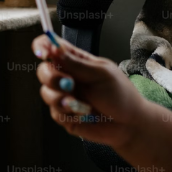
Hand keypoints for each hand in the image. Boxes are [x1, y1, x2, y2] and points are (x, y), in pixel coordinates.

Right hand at [32, 34, 149, 148]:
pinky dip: (69, 114)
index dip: (41, 46)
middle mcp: (65, 76)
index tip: (42, 54)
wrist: (130, 126)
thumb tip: (54, 48)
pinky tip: (84, 116)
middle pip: (43, 70)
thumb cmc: (120, 94)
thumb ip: (76, 63)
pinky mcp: (64, 114)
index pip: (49, 46)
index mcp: (74, 60)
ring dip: (61, 99)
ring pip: (46, 92)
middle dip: (51, 77)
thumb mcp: (101, 74)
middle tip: (68, 84)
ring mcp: (64, 95)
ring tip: (81, 106)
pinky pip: (55, 112)